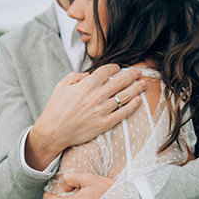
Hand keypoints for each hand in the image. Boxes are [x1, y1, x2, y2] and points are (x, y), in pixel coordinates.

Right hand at [24, 65, 143, 169]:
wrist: (53, 132)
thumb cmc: (55, 108)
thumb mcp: (61, 86)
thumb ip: (75, 76)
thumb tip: (88, 74)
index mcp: (87, 85)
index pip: (106, 71)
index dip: (114, 67)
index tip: (118, 68)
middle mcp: (97, 96)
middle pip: (120, 81)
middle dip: (131, 74)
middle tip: (139, 71)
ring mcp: (102, 110)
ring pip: (125, 96)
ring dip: (137, 88)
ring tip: (144, 83)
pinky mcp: (104, 123)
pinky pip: (123, 113)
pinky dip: (133, 105)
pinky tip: (139, 100)